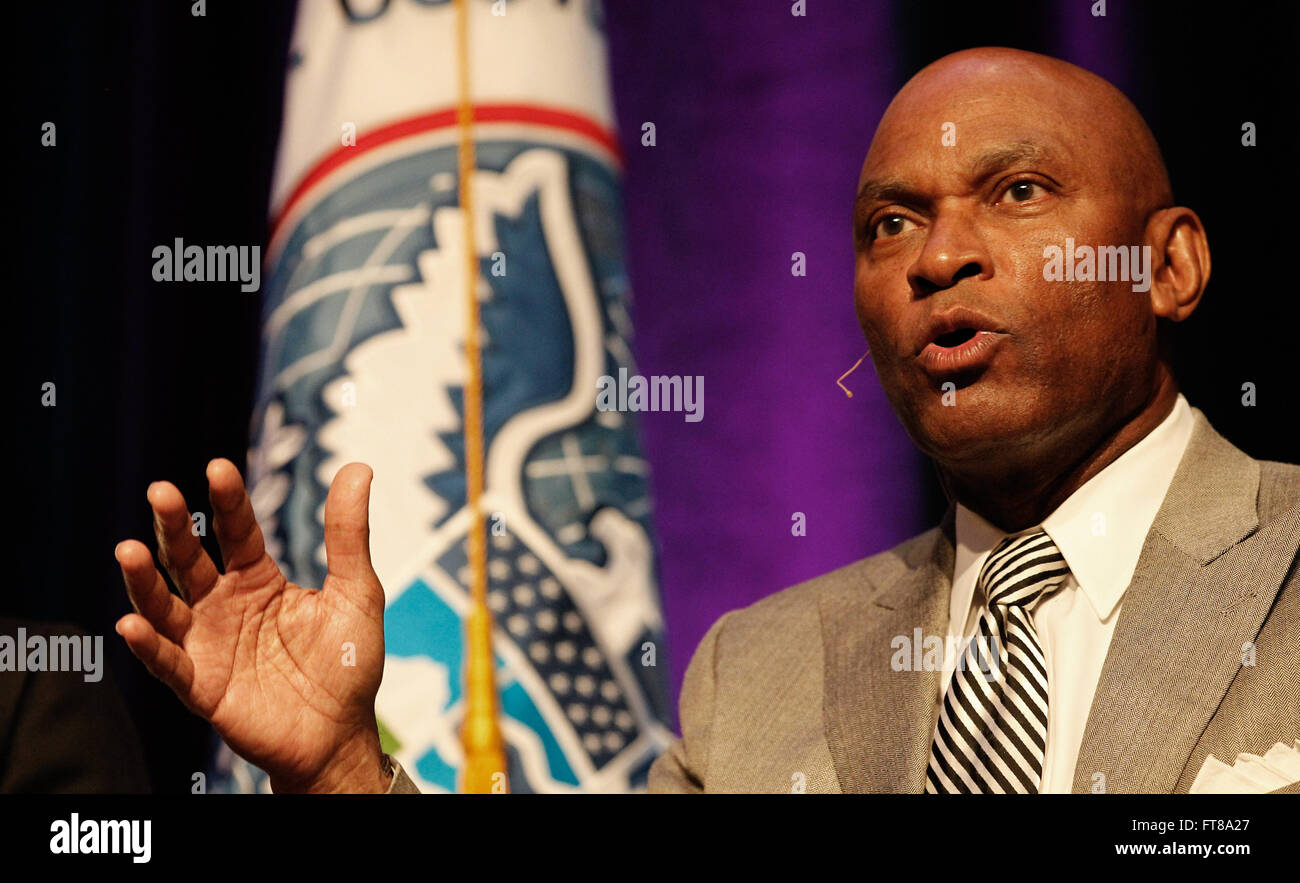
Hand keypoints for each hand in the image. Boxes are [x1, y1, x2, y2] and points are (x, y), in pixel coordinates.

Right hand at [115, 458, 390, 792]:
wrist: (341, 734)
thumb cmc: (348, 663)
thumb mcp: (356, 591)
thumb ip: (347, 534)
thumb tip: (358, 468)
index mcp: (259, 579)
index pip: (237, 531)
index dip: (228, 501)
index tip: (218, 467)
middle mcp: (224, 605)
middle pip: (190, 559)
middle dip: (174, 526)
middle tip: (161, 491)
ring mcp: (207, 644)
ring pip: (165, 606)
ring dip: (144, 580)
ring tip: (128, 549)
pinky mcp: (201, 686)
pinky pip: (168, 664)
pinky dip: (148, 646)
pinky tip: (131, 623)